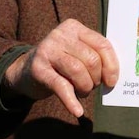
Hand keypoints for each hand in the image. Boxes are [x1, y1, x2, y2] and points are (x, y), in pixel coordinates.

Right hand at [3, 19, 118, 117]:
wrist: (24, 70)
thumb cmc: (60, 63)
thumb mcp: (77, 52)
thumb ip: (95, 56)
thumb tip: (114, 76)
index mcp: (74, 27)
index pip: (102, 45)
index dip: (111, 66)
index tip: (112, 81)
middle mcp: (60, 35)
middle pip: (92, 60)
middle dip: (96, 79)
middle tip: (91, 86)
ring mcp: (47, 50)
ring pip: (78, 71)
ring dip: (85, 88)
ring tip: (82, 92)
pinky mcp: (38, 69)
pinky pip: (61, 86)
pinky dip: (71, 101)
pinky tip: (77, 111)